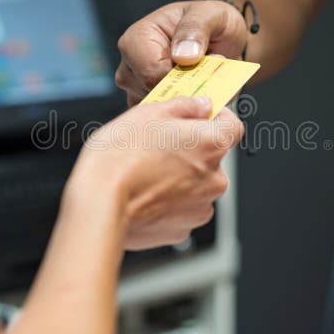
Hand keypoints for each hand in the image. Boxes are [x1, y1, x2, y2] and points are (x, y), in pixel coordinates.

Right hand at [66, 96, 243, 249]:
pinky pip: (182, 208)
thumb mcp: (149, 113)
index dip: (218, 118)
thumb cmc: (119, 157)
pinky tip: (144, 193)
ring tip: (146, 172)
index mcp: (211, 145)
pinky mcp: (183, 228)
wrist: (99, 204)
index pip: (233, 126)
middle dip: (191, 150)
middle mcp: (214, 178)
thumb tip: (201, 105)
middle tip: (160, 144)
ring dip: (179, 177)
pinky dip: (169, 201)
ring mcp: (200, 206)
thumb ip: (184, 106)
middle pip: (211, 157)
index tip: (201, 116)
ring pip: (196, 184)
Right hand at [115, 0, 248, 105]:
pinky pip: (165, 121)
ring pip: (159, 111)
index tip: (205, 75)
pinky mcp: (149, 103)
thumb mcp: (210, 15)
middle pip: (152, 95)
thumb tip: (184, 56)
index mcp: (136, 40)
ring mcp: (136, 88)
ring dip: (187, 106)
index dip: (180, 80)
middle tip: (209, 83)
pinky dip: (187, 115)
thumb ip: (196, 29)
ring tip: (206, 89)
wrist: (216, 36)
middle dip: (184, 93)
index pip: (151, 74)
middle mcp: (129, 66)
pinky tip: (201, 101)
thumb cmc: (208, 21)